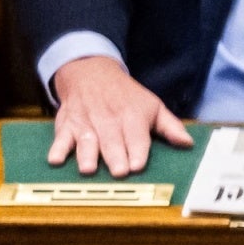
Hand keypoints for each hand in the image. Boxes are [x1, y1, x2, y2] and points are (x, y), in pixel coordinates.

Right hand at [43, 59, 190, 177]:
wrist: (90, 72)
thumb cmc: (126, 96)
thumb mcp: (152, 105)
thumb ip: (170, 126)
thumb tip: (188, 143)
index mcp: (132, 115)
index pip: (136, 135)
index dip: (137, 150)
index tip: (138, 165)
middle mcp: (108, 118)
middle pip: (111, 139)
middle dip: (115, 156)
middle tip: (118, 172)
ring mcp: (85, 121)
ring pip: (86, 139)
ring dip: (86, 154)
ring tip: (88, 169)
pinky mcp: (67, 123)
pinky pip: (60, 136)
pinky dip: (57, 148)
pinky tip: (55, 160)